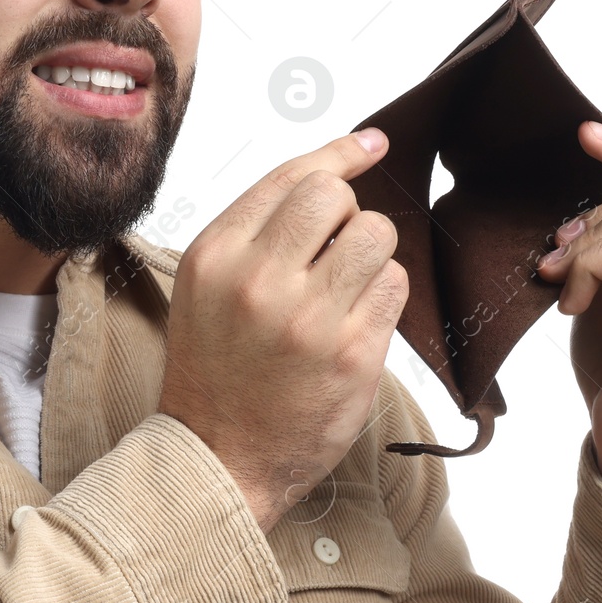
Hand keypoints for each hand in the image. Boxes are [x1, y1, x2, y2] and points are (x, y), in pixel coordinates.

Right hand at [158, 130, 408, 532]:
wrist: (217, 457)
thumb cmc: (216, 370)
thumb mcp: (207, 288)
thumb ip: (256, 232)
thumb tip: (333, 169)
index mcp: (215, 255)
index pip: (290, 177)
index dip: (339, 154)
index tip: (370, 145)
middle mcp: (257, 280)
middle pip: (335, 196)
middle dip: (347, 214)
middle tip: (334, 252)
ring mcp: (307, 318)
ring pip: (375, 234)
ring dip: (371, 254)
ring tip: (345, 288)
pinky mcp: (351, 353)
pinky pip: (394, 286)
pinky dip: (383, 295)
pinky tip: (356, 321)